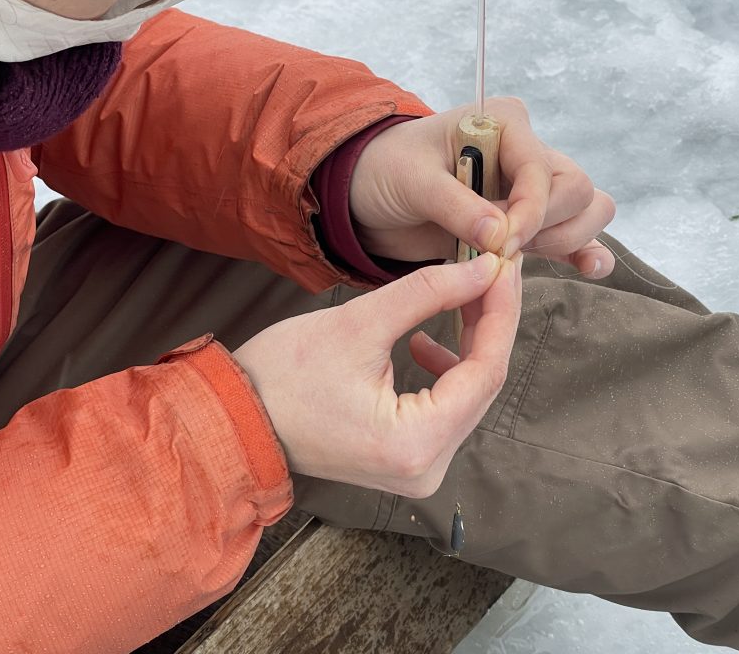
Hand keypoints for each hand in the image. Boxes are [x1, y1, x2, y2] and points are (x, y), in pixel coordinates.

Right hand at [234, 252, 521, 497]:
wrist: (235, 420)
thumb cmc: (283, 375)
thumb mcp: (360, 324)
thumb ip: (429, 294)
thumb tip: (486, 269)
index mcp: (415, 443)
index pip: (485, 371)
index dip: (500, 313)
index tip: (503, 266)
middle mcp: (426, 468)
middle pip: (482, 386)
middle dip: (489, 324)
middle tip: (489, 271)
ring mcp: (417, 471)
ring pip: (467, 397)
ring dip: (468, 344)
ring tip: (460, 297)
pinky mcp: (405, 462)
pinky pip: (445, 412)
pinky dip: (444, 373)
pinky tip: (423, 345)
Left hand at [350, 98, 615, 277]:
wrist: (369, 193)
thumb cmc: (388, 170)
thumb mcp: (411, 181)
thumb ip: (455, 205)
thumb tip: (499, 236)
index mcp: (504, 124)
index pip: (541, 170)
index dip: (529, 211)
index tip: (502, 243)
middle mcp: (527, 151)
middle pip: (576, 190)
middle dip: (548, 226)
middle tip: (502, 250)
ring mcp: (532, 188)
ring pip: (586, 210)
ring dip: (564, 241)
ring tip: (517, 259)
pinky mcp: (528, 223)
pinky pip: (574, 234)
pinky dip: (584, 251)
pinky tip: (588, 269)